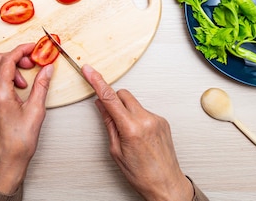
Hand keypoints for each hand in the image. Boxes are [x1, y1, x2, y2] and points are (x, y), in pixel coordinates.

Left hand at [0, 43, 53, 193]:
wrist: (6, 161)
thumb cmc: (19, 142)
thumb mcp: (36, 111)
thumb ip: (41, 86)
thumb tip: (47, 69)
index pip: (8, 60)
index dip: (22, 50)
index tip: (33, 48)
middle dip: (15, 56)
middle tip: (31, 63)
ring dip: (10, 67)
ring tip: (26, 81)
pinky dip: (4, 77)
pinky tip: (18, 88)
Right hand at [82, 64, 193, 200]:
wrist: (166, 184)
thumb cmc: (141, 174)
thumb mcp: (116, 150)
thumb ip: (108, 123)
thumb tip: (101, 105)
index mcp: (131, 128)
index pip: (109, 98)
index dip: (97, 82)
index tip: (89, 71)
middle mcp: (146, 119)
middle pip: (123, 94)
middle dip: (113, 100)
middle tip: (109, 115)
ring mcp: (156, 119)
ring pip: (133, 103)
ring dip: (126, 110)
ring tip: (127, 133)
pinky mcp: (162, 121)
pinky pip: (143, 111)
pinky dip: (136, 118)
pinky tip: (138, 136)